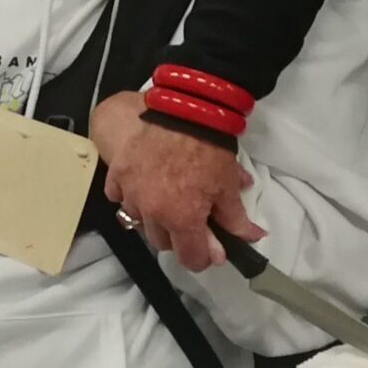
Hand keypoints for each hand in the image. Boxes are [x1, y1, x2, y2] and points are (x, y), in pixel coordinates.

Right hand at [101, 108, 257, 271]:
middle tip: (191, 217)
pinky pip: (119, 197)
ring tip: (167, 197)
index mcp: (182, 219)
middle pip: (163, 243)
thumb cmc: (208, 147)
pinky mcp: (116, 174)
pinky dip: (130, 196)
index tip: (211, 247)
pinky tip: (144, 185)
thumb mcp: (227, 185)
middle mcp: (151, 213)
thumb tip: (251, 240)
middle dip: (178, 237)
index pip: (191, 259)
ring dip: (153, 217)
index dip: (204, 257)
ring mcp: (130, 193)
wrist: (182, 108)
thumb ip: (235, 219)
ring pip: (140, 221)